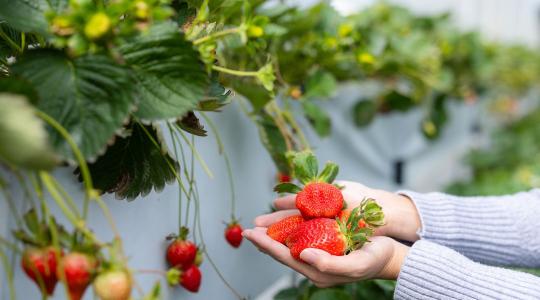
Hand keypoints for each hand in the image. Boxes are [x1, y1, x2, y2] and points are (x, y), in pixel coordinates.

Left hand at [243, 180, 417, 286]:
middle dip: (265, 241)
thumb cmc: (375, 260)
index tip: (250, 234)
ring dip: (274, 235)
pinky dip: (290, 230)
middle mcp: (315, 264)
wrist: (392, 256)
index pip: (285, 256)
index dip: (266, 245)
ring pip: (290, 244)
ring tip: (260, 227)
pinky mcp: (326, 245)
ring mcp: (319, 255)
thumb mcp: (355, 264)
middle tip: (247, 230)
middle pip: (283, 251)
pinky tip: (284, 223)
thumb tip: (302, 255)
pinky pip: (303, 237)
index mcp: (317, 270)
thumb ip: (329, 264)